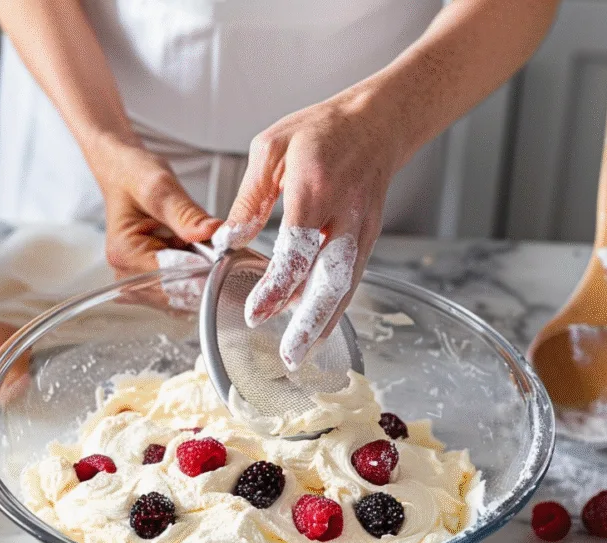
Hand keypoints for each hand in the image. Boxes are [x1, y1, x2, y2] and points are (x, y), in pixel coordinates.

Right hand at [92, 140, 220, 279]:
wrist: (126, 174)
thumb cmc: (135, 176)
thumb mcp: (161, 187)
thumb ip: (186, 213)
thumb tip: (212, 232)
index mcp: (124, 253)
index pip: (167, 276)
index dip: (198, 269)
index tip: (222, 256)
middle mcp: (126, 273)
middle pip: (174, 291)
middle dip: (202, 274)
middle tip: (221, 251)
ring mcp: (138, 280)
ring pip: (180, 295)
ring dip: (200, 276)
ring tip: (207, 249)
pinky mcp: (150, 280)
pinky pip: (180, 289)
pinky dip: (195, 276)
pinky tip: (200, 256)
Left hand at [212, 87, 403, 369]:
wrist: (377, 123)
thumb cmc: (321, 132)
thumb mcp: (270, 149)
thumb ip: (248, 199)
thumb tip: (229, 240)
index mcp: (316, 187)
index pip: (297, 248)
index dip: (277, 285)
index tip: (256, 312)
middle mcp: (346, 214)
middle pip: (331, 278)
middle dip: (310, 320)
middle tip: (290, 355)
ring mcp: (363, 230)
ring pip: (346, 286)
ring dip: (324, 323)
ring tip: (300, 353)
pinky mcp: (369, 240)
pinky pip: (352, 280)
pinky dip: (334, 308)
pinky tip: (316, 328)